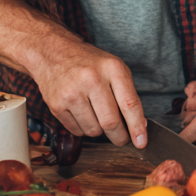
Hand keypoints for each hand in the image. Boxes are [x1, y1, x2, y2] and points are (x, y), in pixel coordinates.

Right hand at [31, 39, 146, 148]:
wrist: (54, 53)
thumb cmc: (90, 63)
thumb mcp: (114, 68)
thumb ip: (128, 94)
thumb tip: (139, 126)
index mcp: (112, 68)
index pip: (129, 104)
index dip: (137, 126)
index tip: (141, 142)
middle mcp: (91, 79)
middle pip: (110, 122)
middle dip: (119, 136)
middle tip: (122, 139)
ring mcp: (72, 93)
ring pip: (94, 130)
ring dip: (99, 130)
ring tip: (96, 114)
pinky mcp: (56, 105)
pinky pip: (77, 131)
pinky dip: (83, 128)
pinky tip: (82, 112)